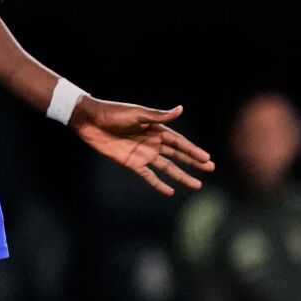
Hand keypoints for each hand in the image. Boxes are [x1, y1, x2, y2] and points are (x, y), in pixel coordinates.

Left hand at [71, 96, 214, 195]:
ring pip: (167, 168)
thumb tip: (180, 109)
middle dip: (194, 162)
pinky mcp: (131, 163)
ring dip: (181, 176)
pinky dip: (159, 184)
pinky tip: (170, 192)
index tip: (207, 159)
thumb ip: (158, 116)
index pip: (179, 142)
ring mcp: (143, 154)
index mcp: (156, 129)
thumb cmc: (113, 113)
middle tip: (210, 169)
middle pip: (178, 155)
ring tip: (196, 185)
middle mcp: (153, 142)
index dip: (193, 150)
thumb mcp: (137, 113)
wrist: (90, 121)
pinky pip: (148, 176)